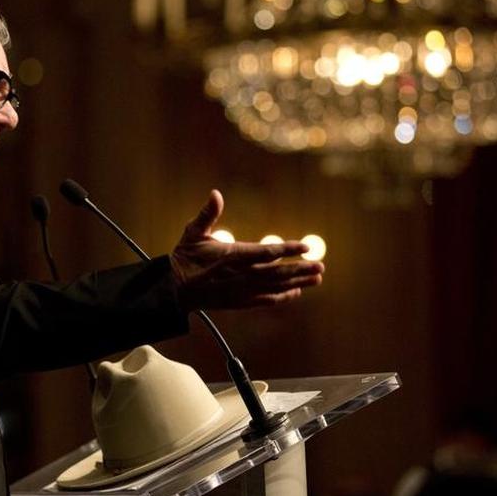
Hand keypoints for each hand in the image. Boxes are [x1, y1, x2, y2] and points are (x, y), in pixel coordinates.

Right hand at [170, 190, 323, 310]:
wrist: (175, 290)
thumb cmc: (185, 258)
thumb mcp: (193, 232)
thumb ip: (207, 214)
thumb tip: (216, 193)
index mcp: (233, 256)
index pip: (267, 253)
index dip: (289, 249)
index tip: (306, 246)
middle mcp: (241, 275)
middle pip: (277, 272)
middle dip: (301, 269)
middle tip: (321, 266)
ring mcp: (242, 290)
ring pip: (276, 287)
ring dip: (298, 281)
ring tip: (317, 277)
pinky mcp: (240, 302)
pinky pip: (267, 300)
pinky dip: (283, 296)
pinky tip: (295, 291)